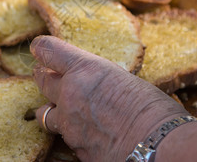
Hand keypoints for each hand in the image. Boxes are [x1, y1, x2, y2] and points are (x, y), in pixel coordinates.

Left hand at [31, 36, 188, 161]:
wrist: (158, 147)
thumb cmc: (153, 109)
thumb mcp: (124, 80)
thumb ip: (101, 81)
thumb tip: (97, 86)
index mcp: (85, 69)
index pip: (49, 51)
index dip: (42, 48)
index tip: (38, 48)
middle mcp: (70, 94)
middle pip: (42, 81)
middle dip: (42, 77)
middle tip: (43, 74)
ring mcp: (69, 124)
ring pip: (46, 114)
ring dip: (53, 109)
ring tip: (63, 109)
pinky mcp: (75, 148)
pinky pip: (66, 137)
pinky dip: (74, 133)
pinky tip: (88, 132)